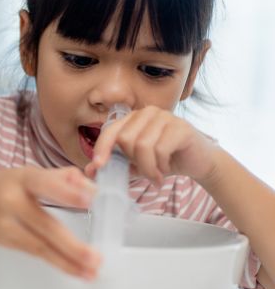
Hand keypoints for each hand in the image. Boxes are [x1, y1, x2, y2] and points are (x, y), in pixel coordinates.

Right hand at [0, 166, 100, 279]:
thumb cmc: (5, 186)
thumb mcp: (28, 174)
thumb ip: (59, 177)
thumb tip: (89, 185)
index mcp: (22, 178)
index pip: (44, 183)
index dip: (66, 192)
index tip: (89, 199)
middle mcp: (11, 201)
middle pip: (44, 224)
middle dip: (71, 244)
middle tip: (95, 257)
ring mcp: (6, 224)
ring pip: (40, 246)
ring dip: (68, 261)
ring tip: (91, 270)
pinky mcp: (7, 242)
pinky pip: (36, 253)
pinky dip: (59, 263)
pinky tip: (77, 270)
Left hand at [85, 106, 218, 185]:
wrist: (199, 162)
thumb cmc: (166, 160)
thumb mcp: (136, 165)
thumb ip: (115, 165)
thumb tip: (89, 170)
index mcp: (133, 118)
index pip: (110, 130)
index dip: (102, 148)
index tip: (98, 165)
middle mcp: (147, 113)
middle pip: (125, 139)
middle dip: (133, 162)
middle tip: (146, 172)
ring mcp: (165, 117)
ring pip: (141, 146)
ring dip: (148, 168)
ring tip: (156, 175)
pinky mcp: (181, 127)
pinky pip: (160, 149)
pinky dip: (161, 166)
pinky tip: (167, 169)